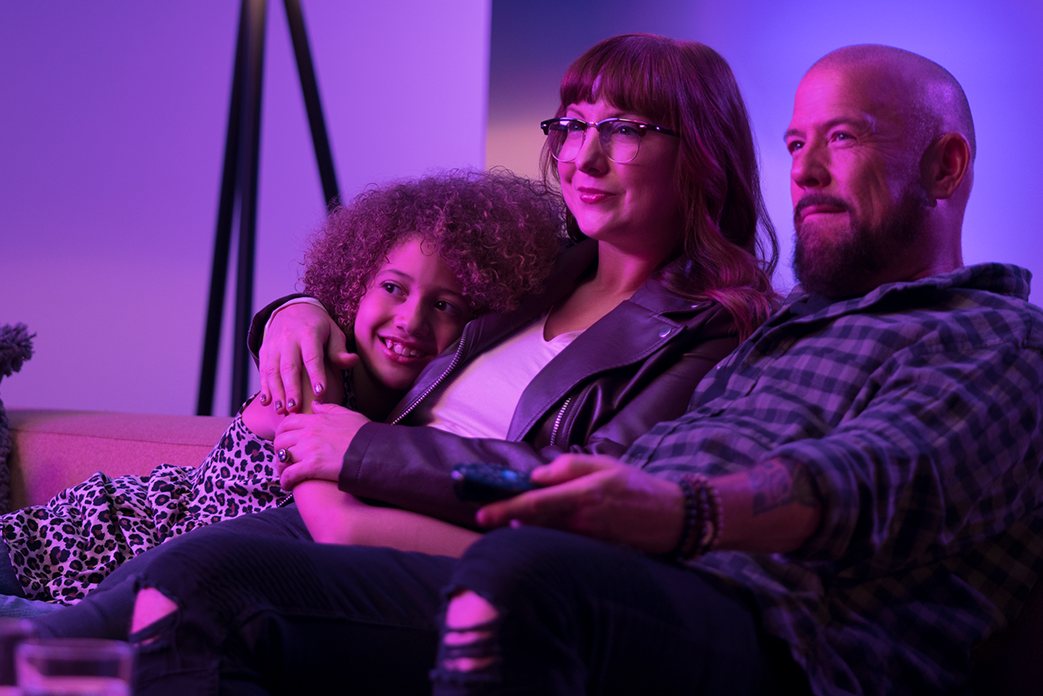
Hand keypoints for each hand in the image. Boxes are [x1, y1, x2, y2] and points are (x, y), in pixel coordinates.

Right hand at [259, 302, 356, 413]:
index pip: (312, 357)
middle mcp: (288, 339)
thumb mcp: (333, 332)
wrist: (293, 309)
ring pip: (273, 370)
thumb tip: (353, 361)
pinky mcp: (265, 351)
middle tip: (296, 408)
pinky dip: (264, 387)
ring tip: (282, 410)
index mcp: (309, 333)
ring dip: (277, 392)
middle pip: (289, 366)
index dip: (316, 375)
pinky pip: (263, 370)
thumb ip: (339, 350)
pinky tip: (267, 402)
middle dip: (292, 389)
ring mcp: (274, 345)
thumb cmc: (319, 327)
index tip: (320, 393)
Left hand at [273, 402, 369, 489]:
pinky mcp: (312, 466)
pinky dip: (286, 480)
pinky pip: (289, 474)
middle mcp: (308, 433)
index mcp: (315, 420)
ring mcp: (309, 449)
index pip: (287, 422)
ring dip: (281, 466)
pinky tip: (288, 485)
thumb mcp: (348, 415)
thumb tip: (315, 405)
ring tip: (286, 472)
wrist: (374, 451)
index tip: (285, 440)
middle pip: (280, 440)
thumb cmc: (364, 434)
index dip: (282, 432)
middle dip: (279, 450)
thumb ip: (329, 409)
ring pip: (282, 457)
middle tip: (285, 458)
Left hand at [475, 454, 683, 554]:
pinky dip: (543, 536)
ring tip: (506, 520)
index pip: (535, 503)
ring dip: (523, 529)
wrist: (671, 517)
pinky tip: (534, 530)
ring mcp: (585, 538)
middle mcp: (581, 520)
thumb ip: (570, 467)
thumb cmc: (637, 486)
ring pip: (544, 534)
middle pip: (533, 522)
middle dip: (506, 520)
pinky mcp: (591, 549)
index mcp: (582, 495)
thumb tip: (538, 475)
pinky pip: (560, 542)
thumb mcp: (605, 464)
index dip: (505, 508)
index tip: (482, 512)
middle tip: (484, 517)